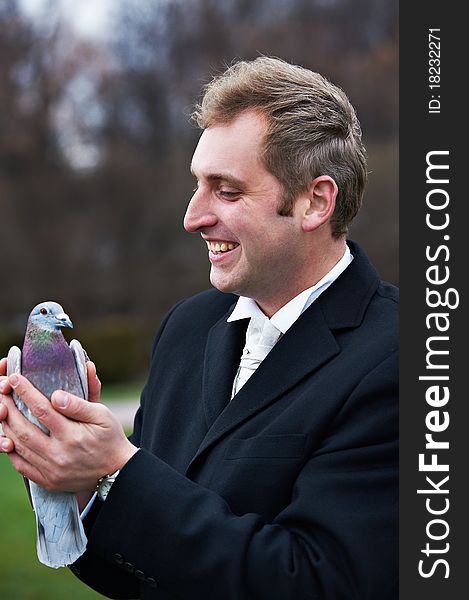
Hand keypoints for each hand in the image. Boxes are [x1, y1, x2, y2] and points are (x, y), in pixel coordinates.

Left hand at [0, 363, 137, 492]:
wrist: (117, 471)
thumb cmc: (110, 438)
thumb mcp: (103, 415)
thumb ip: (79, 404)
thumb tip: (56, 395)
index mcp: (72, 436)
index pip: (42, 410)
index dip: (26, 392)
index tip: (15, 379)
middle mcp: (58, 454)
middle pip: (23, 429)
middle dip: (9, 408)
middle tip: (2, 393)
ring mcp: (51, 470)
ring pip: (19, 447)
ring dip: (6, 428)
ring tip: (2, 412)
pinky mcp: (48, 481)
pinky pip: (22, 466)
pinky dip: (12, 451)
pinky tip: (8, 438)